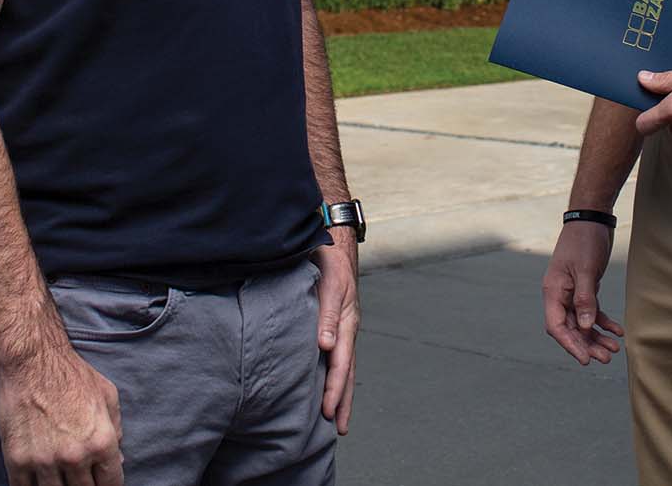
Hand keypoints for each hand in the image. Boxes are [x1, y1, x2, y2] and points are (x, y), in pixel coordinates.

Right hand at [0, 340, 123, 485]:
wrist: (32, 360)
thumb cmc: (70, 374)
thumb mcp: (107, 396)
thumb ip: (116, 429)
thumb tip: (118, 458)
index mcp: (101, 442)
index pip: (111, 483)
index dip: (109, 485)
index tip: (102, 483)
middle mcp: (75, 456)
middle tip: (81, 479)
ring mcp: (44, 461)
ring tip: (60, 478)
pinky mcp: (17, 460)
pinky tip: (37, 482)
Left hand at [314, 236, 360, 434]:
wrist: (332, 242)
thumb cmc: (328, 260)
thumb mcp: (328, 283)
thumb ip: (326, 314)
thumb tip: (325, 347)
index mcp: (345, 321)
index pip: (340, 363)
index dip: (333, 388)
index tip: (326, 411)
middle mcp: (346, 328)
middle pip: (346, 371)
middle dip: (342, 400)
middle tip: (337, 429)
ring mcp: (342, 327)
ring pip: (343, 366)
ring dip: (340, 392)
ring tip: (336, 418)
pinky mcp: (335, 324)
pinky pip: (337, 356)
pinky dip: (335, 375)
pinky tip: (328, 385)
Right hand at [542, 222, 623, 364]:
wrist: (592, 218)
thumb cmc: (585, 240)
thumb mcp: (586, 269)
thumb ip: (585, 298)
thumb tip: (584, 327)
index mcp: (554, 290)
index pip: (556, 326)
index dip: (570, 345)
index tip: (585, 360)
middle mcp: (560, 294)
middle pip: (570, 328)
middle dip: (587, 345)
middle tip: (606, 358)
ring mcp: (572, 292)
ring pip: (582, 323)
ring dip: (596, 337)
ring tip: (614, 349)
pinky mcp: (585, 288)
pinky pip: (591, 311)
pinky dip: (603, 322)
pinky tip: (617, 331)